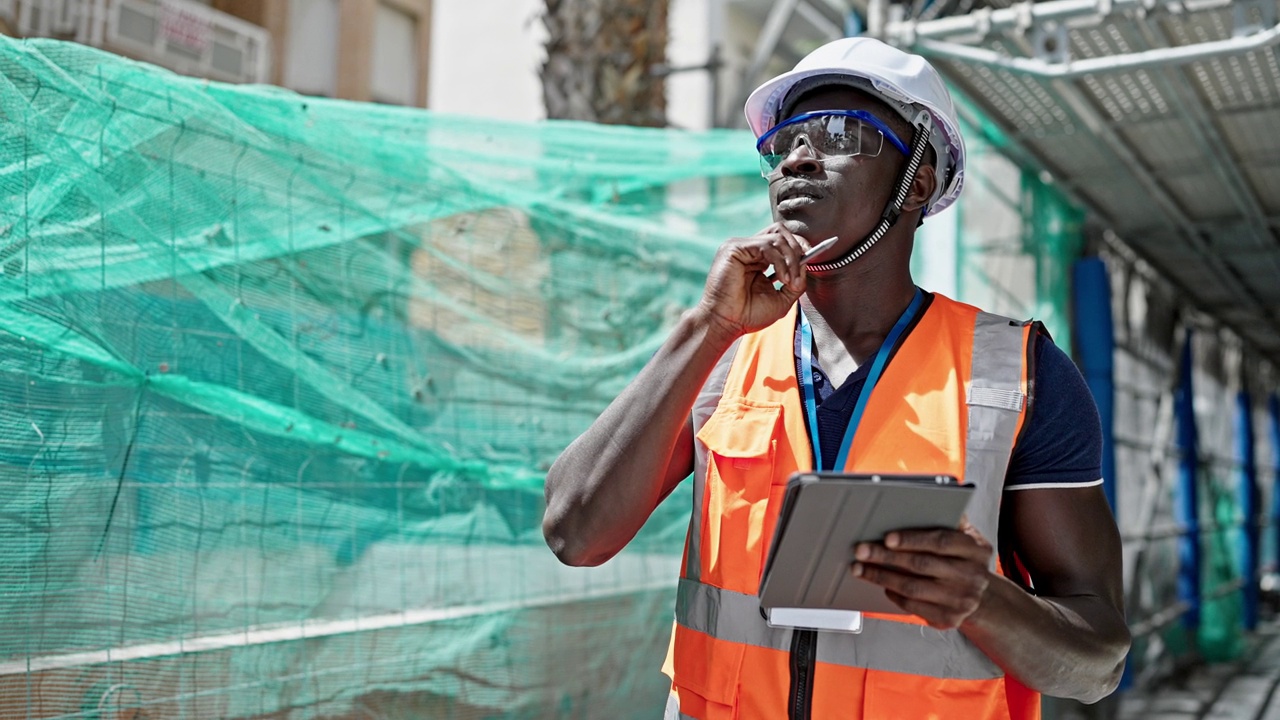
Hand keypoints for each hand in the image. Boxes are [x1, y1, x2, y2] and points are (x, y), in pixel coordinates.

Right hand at [694, 223, 811, 341]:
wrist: (727, 324)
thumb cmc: (748, 315)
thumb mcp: (782, 299)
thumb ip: (796, 281)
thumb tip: (806, 264)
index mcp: (757, 259)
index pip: (781, 240)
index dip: (799, 247)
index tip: (810, 260)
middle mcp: (748, 250)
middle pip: (780, 231)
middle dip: (797, 249)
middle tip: (800, 272)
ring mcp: (740, 247)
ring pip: (777, 237)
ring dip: (791, 259)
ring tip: (790, 281)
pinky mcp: (734, 248)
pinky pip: (766, 245)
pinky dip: (779, 261)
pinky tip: (781, 278)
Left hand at [851, 518, 993, 629]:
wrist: (986, 598)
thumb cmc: (967, 561)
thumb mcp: (969, 537)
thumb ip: (951, 520)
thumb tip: (930, 500)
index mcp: (975, 550)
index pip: (941, 542)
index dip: (912, 539)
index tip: (888, 537)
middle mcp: (971, 576)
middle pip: (921, 565)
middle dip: (886, 557)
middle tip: (862, 550)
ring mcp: (960, 600)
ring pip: (913, 588)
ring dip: (882, 577)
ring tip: (861, 568)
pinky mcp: (948, 618)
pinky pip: (913, 607)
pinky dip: (893, 594)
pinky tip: (882, 584)